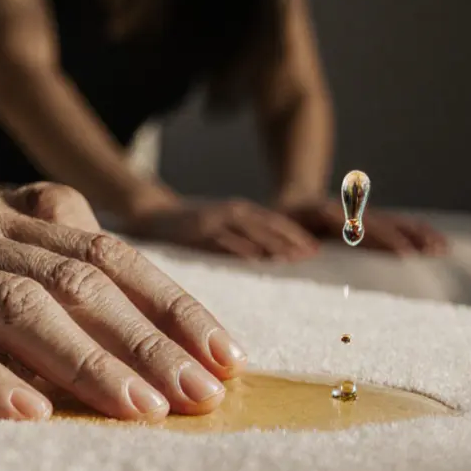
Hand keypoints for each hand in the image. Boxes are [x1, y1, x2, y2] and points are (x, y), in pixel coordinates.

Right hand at [0, 181, 247, 421]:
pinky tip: (26, 413)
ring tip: (140, 410)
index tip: (221, 353)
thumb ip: (7, 247)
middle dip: (147, 338)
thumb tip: (97, 285)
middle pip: (70, 278)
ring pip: (10, 305)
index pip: (97, 250)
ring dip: (84, 360)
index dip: (166, 300)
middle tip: (203, 393)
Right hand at [120, 199, 319, 260]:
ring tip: (291, 259)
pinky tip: (254, 259)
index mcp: (240, 211)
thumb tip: (267, 256)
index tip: (316, 250)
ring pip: (250, 231)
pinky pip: (223, 240)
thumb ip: (243, 236)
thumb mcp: (221, 225)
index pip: (276, 223)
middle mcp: (232, 212)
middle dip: (291, 240)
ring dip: (272, 244)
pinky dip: (241, 248)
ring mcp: (216, 220)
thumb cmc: (190, 225)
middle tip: (311, 256)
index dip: (297, 235)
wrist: (154, 214)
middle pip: (268, 226)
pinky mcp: (199, 230)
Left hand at [283, 200, 447, 254]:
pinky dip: (417, 233)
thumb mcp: (281, 229)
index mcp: (326, 215)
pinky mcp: (370, 220)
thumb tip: (307, 252)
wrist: (291, 200)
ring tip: (443, 248)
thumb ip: (290, 241)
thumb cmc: (283, 224)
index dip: (382, 238)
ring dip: (418, 234)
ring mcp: (362, 215)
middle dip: (408, 237)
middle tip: (430, 253)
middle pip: (383, 223)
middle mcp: (349, 213)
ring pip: (395, 222)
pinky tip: (437, 244)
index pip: (359, 227)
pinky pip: (398, 225)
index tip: (403, 253)